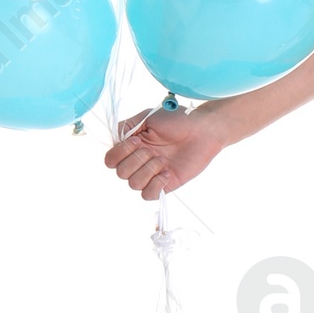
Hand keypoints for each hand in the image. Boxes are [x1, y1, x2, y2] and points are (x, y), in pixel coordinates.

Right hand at [104, 104, 226, 200]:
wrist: (203, 129)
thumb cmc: (178, 120)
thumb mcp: (148, 116)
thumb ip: (127, 126)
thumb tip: (114, 138)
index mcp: (131, 147)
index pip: (110, 160)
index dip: (120, 153)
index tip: (137, 141)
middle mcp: (139, 162)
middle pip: (121, 173)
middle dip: (136, 160)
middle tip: (153, 149)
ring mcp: (151, 174)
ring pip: (133, 184)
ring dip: (147, 170)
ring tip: (163, 159)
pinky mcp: (165, 184)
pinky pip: (148, 195)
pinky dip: (155, 185)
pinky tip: (167, 173)